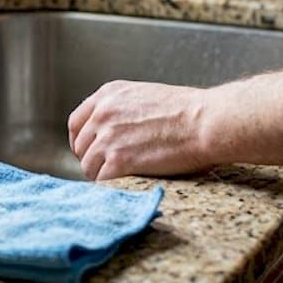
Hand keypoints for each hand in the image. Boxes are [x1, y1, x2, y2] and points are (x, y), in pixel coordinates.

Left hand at [66, 80, 211, 180]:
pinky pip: (101, 181)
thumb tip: (112, 130)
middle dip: (92, 159)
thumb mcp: (144, 96)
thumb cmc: (187, 111)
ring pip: (88, 166)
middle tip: (109, 169)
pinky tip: (126, 184)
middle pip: (81, 147)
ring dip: (101, 175)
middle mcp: (102, 114)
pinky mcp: (118, 160)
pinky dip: (110, 186)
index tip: (91, 151)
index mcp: (107, 95)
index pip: (76, 123)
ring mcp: (108, 138)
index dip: (82, 141)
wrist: (205, 122)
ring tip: (121, 178)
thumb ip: (122, 109)